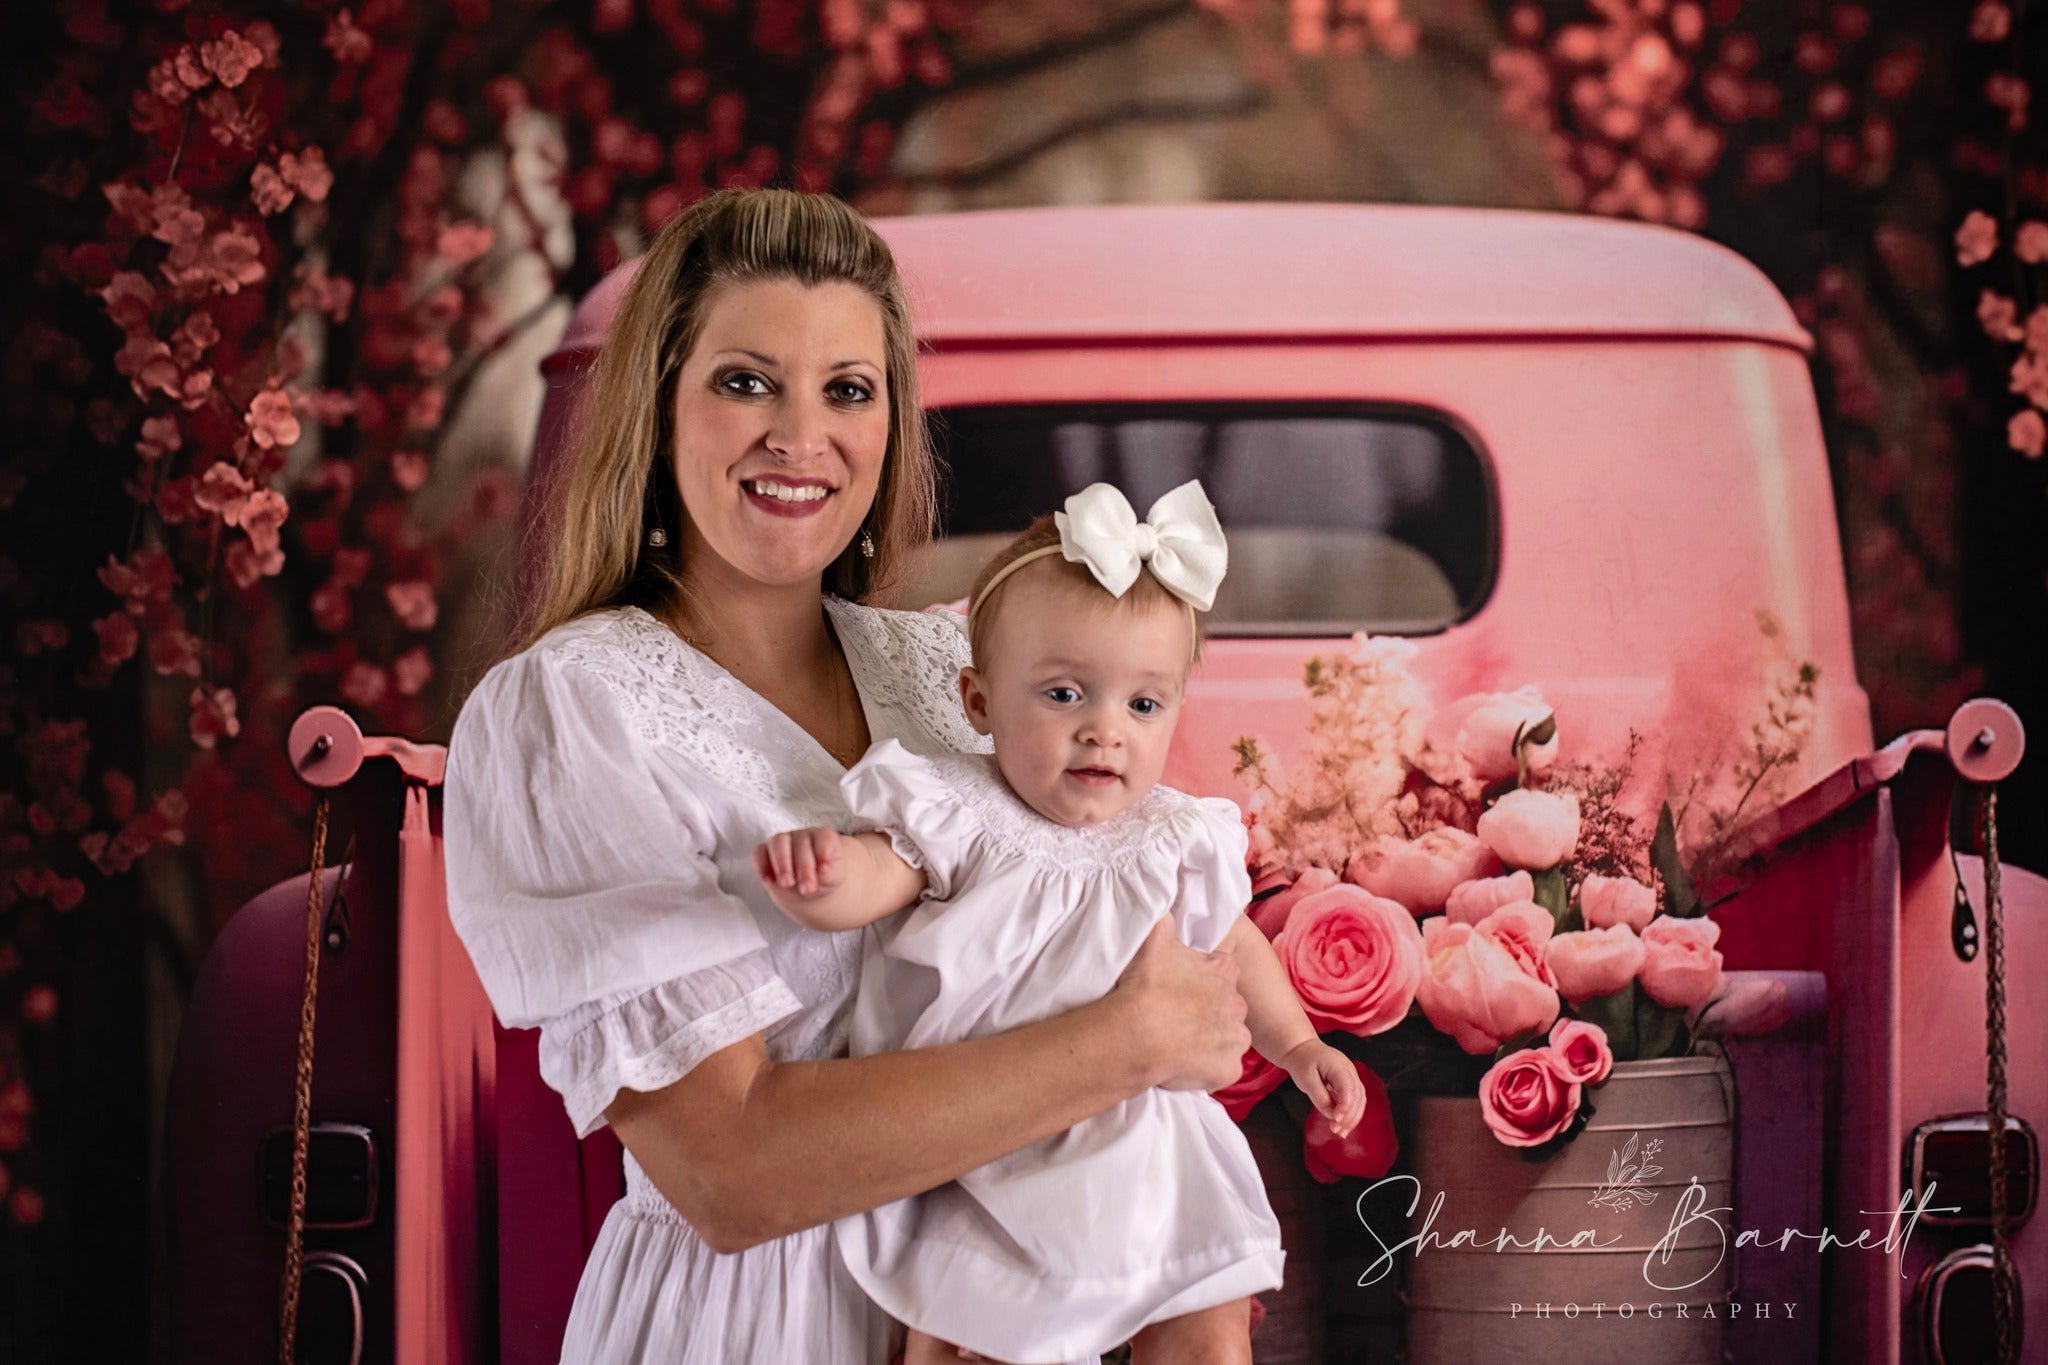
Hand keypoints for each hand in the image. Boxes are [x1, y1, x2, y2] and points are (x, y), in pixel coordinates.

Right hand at [752, 827, 845, 906]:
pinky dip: (762, 865)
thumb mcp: (833, 879)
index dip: (824, 851)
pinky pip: (759, 852)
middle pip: (800, 843)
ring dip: (782, 864)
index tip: (825, 870)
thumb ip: (830, 874)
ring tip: (787, 884)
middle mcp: (803, 836)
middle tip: (807, 889)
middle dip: (803, 867)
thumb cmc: (823, 879)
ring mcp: (783, 842)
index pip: (824, 837)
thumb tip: (822, 870)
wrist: (806, 889)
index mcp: (823, 838)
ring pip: (778, 842)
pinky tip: (769, 881)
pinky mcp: (765, 853)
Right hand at [1112, 917, 1249, 1091]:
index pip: (1223, 971)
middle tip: (1178, 1016)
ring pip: (1226, 1038)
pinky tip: (1182, 1064)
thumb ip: (1165, 918)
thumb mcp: (1154, 937)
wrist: (1139, 1033)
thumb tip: (1165, 906)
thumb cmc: (1146, 985)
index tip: (1182, 987)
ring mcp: (1236, 1039)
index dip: (1202, 979)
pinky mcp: (1229, 1070)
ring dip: (1208, 1040)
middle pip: (1227, 1006)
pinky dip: (1205, 1069)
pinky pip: (1220, 1069)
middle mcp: (1238, 1003)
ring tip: (1178, 1042)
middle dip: (1208, 1011)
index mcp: (1225, 970)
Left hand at [1280, 1038, 1365, 1137]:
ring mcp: (1351, 1076)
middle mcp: (1349, 1070)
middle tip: (1336, 1131)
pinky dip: (1350, 1114)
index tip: (1335, 1120)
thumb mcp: (1305, 1079)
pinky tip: (1342, 1126)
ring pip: (1359, 1100)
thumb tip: (1331, 1115)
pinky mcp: (1348, 1083)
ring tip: (1341, 1133)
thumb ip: (1319, 1096)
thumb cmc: (1302, 1061)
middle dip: (1349, 1116)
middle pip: (1358, 1096)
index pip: (1349, 1088)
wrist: (1301, 1049)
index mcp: (1338, 1065)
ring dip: (1352, 1118)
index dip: (1345, 1106)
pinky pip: (1354, 1100)